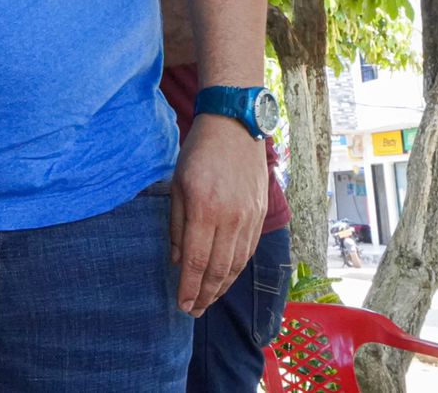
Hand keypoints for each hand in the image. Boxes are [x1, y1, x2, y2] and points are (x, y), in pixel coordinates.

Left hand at [171, 113, 267, 315]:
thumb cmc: (199, 152)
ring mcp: (250, 217)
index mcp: (204, 209)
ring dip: (221, 287)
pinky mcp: (261, 214)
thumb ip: (176, 224)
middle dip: (204, 294)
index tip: (182, 304)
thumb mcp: (177, 184)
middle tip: (193, 311)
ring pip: (236, 264)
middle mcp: (231, 217)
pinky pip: (248, 250)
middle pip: (217, 268)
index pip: (195, 259)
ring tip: (208, 301)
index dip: (188, 286)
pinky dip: (236, 269)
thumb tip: (176, 260)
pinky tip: (226, 278)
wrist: (235, 127)